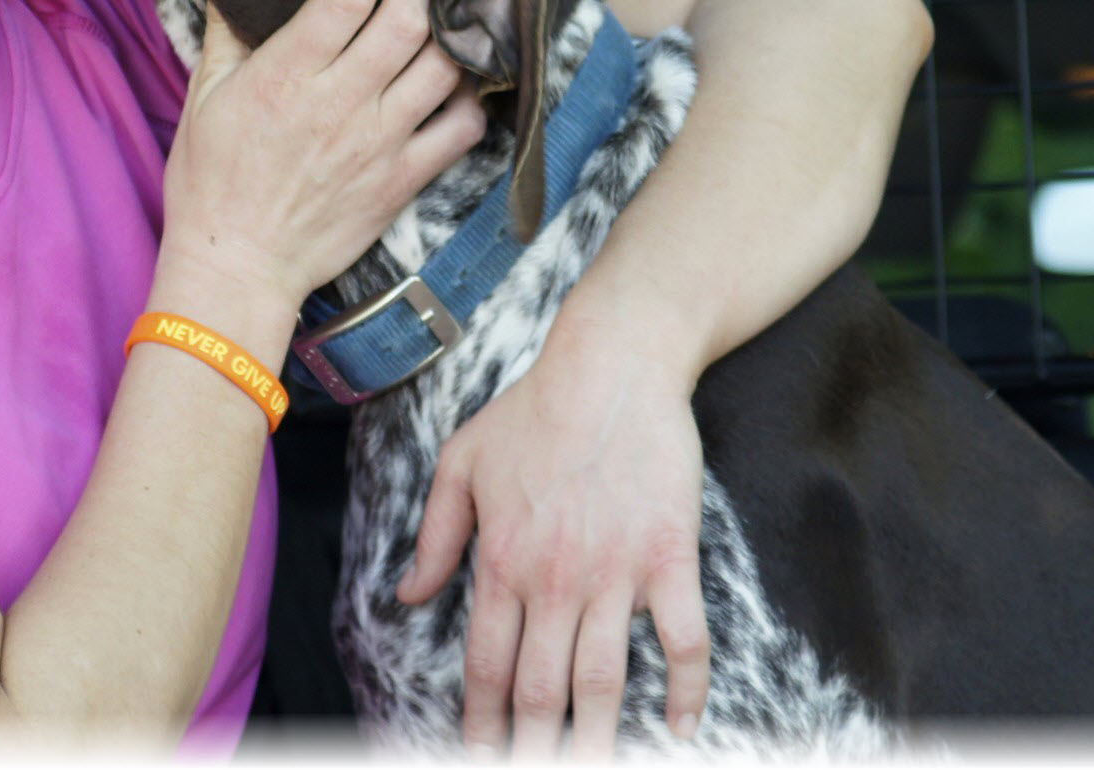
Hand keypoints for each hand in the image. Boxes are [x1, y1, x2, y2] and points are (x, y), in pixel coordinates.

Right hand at [157, 0, 486, 312]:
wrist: (238, 268)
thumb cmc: (213, 182)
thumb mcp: (204, 98)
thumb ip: (226, 32)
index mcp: (286, 78)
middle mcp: (340, 105)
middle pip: (406, 21)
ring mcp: (379, 143)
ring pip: (441, 67)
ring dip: (456, 25)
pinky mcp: (403, 179)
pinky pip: (460, 129)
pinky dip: (473, 97)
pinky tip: (465, 76)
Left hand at [401, 338, 712, 757]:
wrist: (612, 364)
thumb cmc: (534, 409)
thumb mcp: (461, 464)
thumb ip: (433, 536)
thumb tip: (407, 596)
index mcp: (501, 563)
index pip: (486, 668)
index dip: (480, 724)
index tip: (477, 759)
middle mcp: (554, 581)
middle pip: (540, 691)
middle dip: (533, 748)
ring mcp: (615, 574)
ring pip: (604, 681)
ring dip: (599, 739)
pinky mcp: (669, 558)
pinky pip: (683, 641)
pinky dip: (686, 691)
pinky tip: (681, 730)